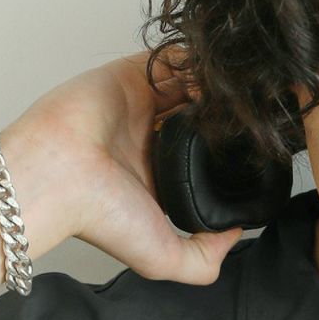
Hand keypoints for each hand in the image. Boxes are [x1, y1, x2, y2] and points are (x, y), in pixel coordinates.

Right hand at [0, 48, 246, 285]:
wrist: (55, 178)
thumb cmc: (100, 218)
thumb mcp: (165, 259)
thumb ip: (205, 258)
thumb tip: (236, 235)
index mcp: (159, 177)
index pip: (206, 158)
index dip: (235, 154)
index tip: (263, 152)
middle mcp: (150, 139)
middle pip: (201, 117)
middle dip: (231, 115)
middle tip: (261, 116)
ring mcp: (139, 106)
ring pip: (190, 86)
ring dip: (217, 88)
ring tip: (245, 95)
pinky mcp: (127, 76)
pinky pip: (168, 60)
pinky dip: (195, 63)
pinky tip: (218, 78)